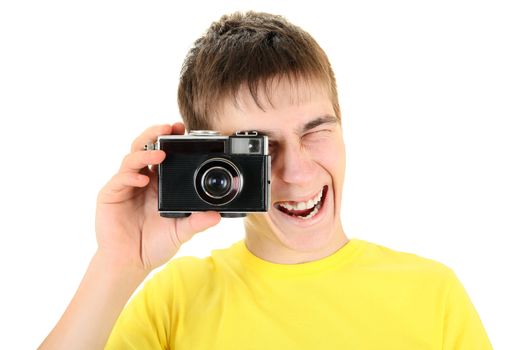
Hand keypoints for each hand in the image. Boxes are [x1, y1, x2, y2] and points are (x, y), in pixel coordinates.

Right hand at [95, 123, 220, 272]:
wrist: (131, 263)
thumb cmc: (154, 245)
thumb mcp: (180, 232)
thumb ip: (197, 222)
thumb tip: (217, 215)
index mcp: (158, 183)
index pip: (164, 154)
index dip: (172, 140)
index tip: (184, 129)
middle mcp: (142, 180)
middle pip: (145, 147)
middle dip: (156, 133)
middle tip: (171, 126)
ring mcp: (125, 186)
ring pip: (132, 157)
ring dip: (145, 152)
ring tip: (160, 154)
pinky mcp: (111, 195)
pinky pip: (120, 180)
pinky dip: (131, 176)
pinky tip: (142, 180)